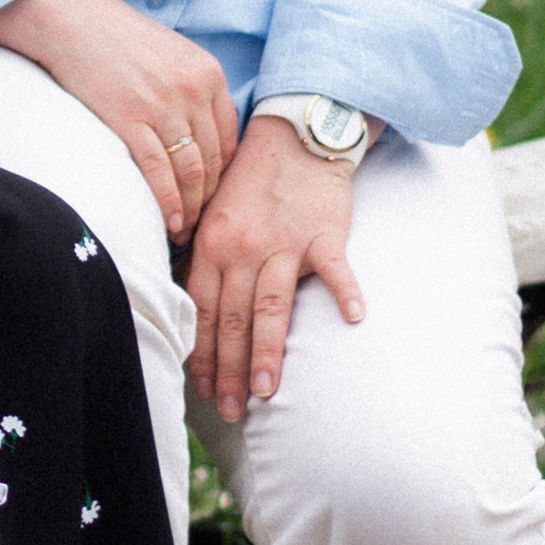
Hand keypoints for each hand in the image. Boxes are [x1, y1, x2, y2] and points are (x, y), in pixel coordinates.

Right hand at [0, 0, 236, 239]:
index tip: (213, 196)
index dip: (224, 175)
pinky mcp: (131, 119)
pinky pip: (159, 171)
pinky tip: (170, 222)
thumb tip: (198, 135)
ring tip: (185, 230)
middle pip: (214, 160)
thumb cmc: (116, 37)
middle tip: (202, 225)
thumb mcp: (171, 54)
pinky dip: (168, 202)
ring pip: (191, 171)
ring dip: (191, 207)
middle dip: (210, 198)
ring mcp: (164, 106)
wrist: (71, 20)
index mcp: (209, 74)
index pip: (230, 139)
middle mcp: (194, 90)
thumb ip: (192, 89)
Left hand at [186, 120, 367, 423]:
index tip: (200, 390)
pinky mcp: (324, 234)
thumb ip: (205, 259)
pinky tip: (353, 321)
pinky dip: (346, 293)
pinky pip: (335, 269)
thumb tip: (190, 310)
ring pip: (271, 305)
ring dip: (267, 351)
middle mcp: (243, 248)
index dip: (200, 353)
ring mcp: (285, 242)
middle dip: (228, 369)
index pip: (202, 310)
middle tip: (229, 409)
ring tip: (265, 391)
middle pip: (232, 318)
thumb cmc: (252, 180)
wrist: (294, 135)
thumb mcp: (214, 214)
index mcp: (212, 245)